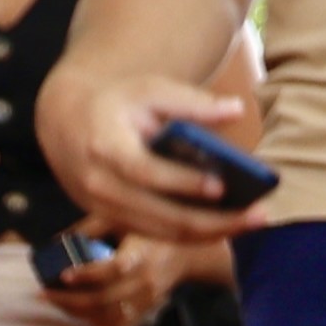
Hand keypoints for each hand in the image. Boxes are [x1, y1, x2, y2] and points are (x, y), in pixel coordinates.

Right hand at [34, 72, 263, 242]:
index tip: (221, 186)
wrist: (66, 121)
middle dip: (214, 219)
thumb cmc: (117, 103)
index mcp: (105, 147)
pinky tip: (229, 226)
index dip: (182, 183)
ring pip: (163, 232)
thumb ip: (192, 102)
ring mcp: (103, 209)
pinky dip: (195, 235)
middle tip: (259, 214)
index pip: (145, 172)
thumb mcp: (148, 90)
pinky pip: (158, 235)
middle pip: (162, 214)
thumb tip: (237, 109)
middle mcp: (100, 184)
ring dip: (212, 232)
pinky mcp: (112, 221)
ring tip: (253, 221)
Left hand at [40, 232, 192, 325]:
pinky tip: (76, 312)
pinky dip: (95, 321)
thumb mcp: (122, 219)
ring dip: (78, 313)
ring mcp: (148, 299)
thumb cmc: (149, 232)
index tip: (63, 275)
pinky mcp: (148, 309)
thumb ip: (89, 228)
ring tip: (55, 302)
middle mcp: (147, 281)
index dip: (87, 275)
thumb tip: (54, 242)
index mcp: (143, 254)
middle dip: (70, 300)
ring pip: (109, 315)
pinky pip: (119, 323)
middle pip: (106, 299)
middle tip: (44, 293)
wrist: (188, 254)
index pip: (114, 270)